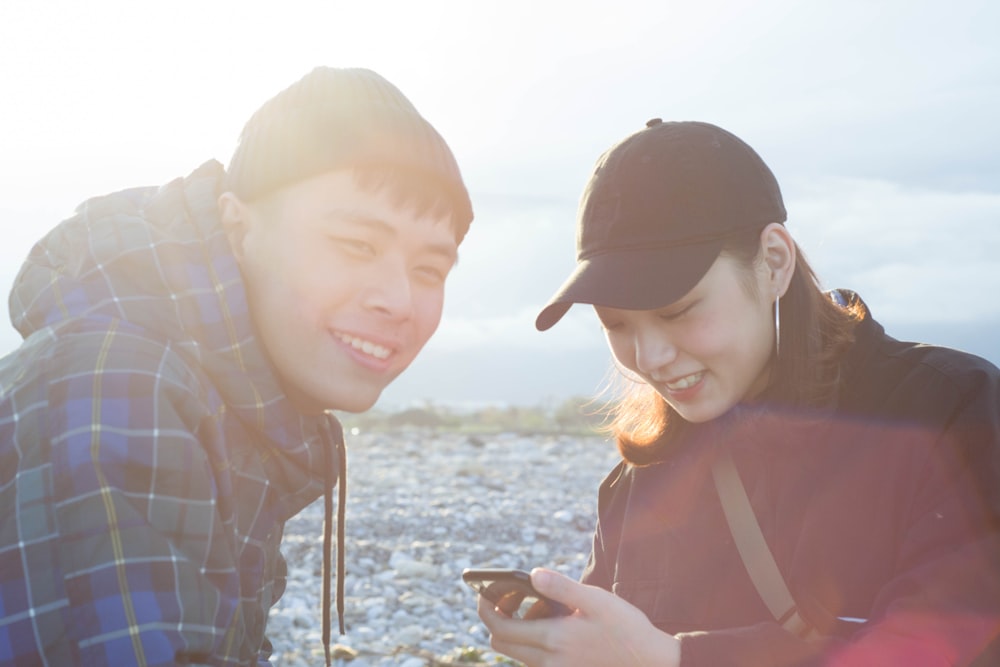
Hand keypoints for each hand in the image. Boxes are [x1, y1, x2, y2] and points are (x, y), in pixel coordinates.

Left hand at [477, 568, 679, 666]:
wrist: (651, 663)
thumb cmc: (626, 629)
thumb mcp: (596, 600)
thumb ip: (561, 587)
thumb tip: (532, 575)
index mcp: (552, 639)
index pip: (498, 628)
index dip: (485, 607)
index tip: (487, 590)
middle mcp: (548, 661)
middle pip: (500, 642)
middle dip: (499, 617)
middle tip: (518, 597)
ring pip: (516, 652)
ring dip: (520, 629)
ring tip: (549, 610)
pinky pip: (534, 659)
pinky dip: (534, 641)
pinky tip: (560, 625)